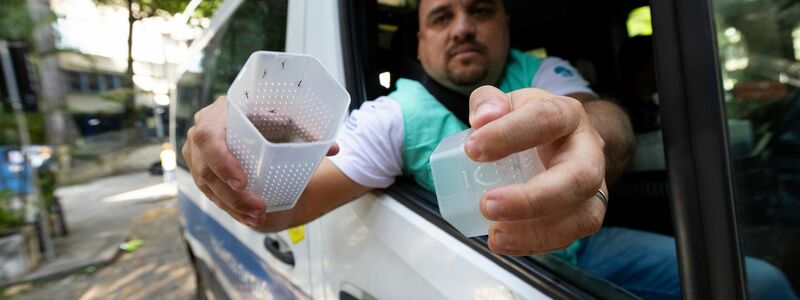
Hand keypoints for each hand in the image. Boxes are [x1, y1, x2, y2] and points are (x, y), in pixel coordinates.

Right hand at [182, 96, 338, 226]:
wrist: (254, 124)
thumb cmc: (270, 119)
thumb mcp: (286, 121)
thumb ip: (308, 132)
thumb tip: (333, 149)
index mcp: (220, 111)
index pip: (208, 138)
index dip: (222, 162)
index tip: (243, 183)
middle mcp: (201, 130)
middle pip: (205, 168)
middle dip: (232, 195)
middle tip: (258, 208)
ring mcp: (196, 153)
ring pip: (206, 185)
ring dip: (232, 205)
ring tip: (257, 216)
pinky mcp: (199, 169)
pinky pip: (209, 193)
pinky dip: (230, 207)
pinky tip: (249, 218)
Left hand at [466, 86, 606, 255]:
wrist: (561, 140)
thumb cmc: (530, 122)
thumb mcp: (508, 103)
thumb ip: (488, 102)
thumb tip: (482, 119)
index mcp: (568, 116)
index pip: (547, 120)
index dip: (509, 134)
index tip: (472, 149)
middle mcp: (588, 152)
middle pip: (579, 177)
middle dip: (532, 198)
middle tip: (488, 205)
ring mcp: (593, 187)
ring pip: (583, 216)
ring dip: (536, 231)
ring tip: (495, 235)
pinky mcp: (585, 214)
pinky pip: (571, 236)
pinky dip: (536, 244)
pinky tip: (506, 242)